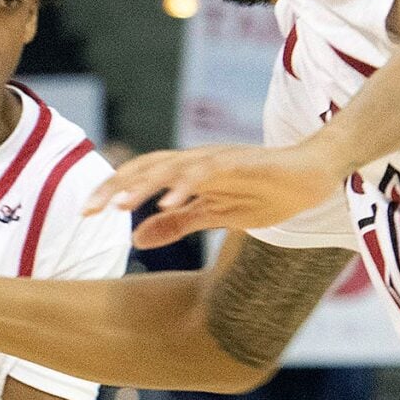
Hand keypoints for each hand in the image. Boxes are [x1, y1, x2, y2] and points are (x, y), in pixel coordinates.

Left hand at [85, 142, 351, 246]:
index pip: (141, 177)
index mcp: (189, 174)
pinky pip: (208, 172)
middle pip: (147, 168)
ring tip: (120, 205)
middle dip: (115, 187)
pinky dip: (186, 186)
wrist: (315, 176)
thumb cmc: (267, 192)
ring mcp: (219, 160)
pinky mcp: (243, 163)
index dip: (112, 191)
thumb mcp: (217, 216)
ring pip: (172, 167)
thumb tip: (136, 239)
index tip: (85, 214)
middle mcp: (198, 162)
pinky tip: (168, 202)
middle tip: (88, 210)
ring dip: (144, 186)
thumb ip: (178, 224)